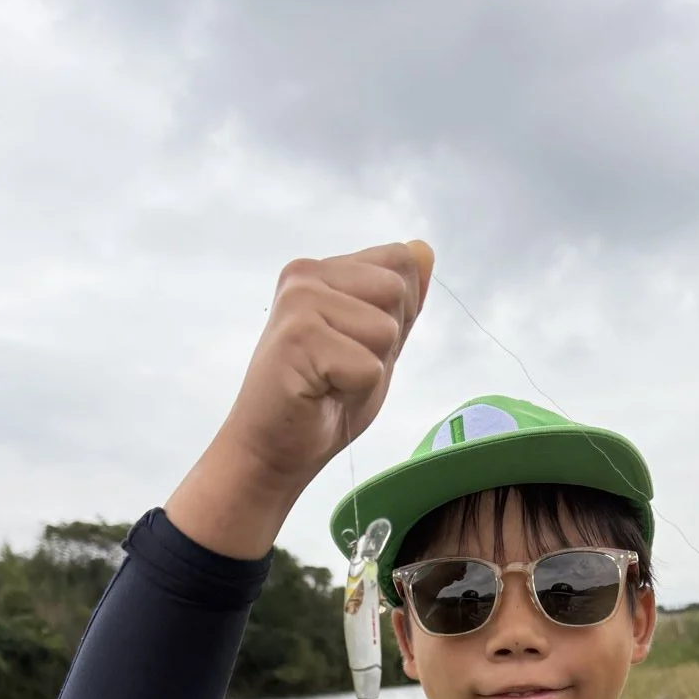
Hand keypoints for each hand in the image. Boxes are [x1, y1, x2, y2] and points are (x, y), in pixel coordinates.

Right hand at [219, 239, 433, 489]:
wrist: (273, 448)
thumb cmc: (322, 400)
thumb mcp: (375, 345)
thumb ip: (400, 302)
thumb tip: (425, 249)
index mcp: (324, 270)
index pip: (400, 262)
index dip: (396, 314)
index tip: (355, 345)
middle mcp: (306, 274)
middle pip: (396, 291)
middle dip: (384, 342)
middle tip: (342, 368)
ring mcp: (299, 302)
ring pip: (385, 329)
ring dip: (368, 369)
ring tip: (330, 380)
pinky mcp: (298, 337)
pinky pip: (368, 366)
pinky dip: (354, 390)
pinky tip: (319, 393)